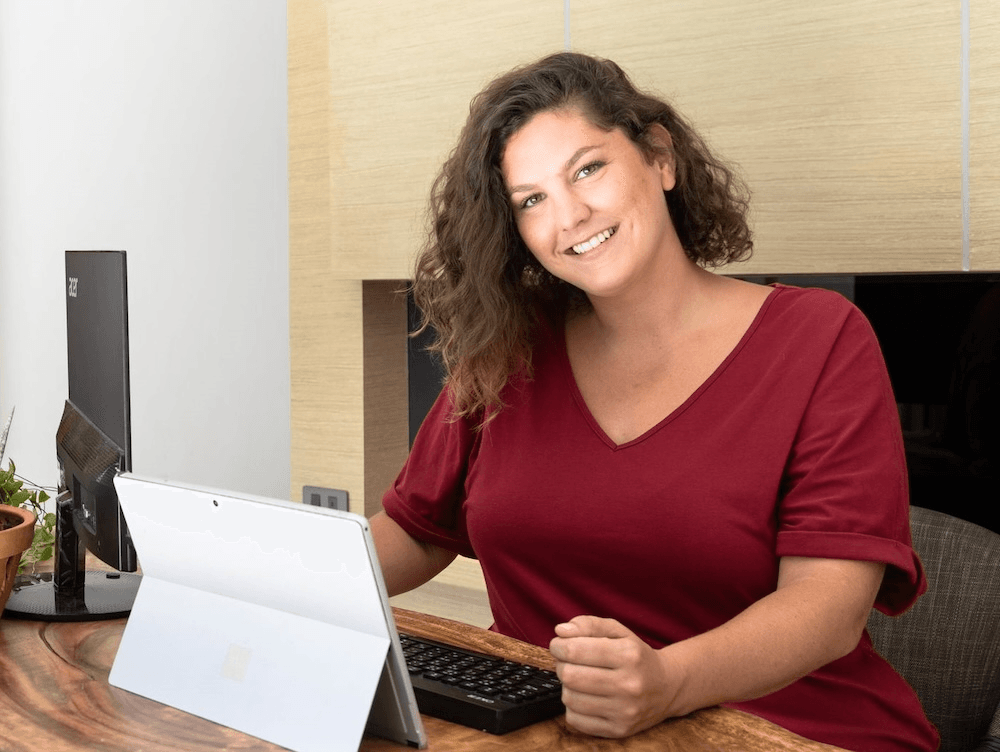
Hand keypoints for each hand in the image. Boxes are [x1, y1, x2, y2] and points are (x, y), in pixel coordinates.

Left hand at [549, 615, 676, 737]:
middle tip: (568, 662)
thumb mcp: (618, 631)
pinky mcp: (619, 730)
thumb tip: (560, 631)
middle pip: (569, 675)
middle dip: (561, 665)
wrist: (667, 687)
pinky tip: (585, 697)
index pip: (575, 650)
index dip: (559, 646)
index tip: (559, 645)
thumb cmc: (636, 656)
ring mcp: (625, 711)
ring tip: (579, 679)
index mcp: (629, 655)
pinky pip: (575, 720)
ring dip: (567, 686)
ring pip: (570, 698)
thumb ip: (589, 625)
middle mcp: (629, 685)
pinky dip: (573, 707)